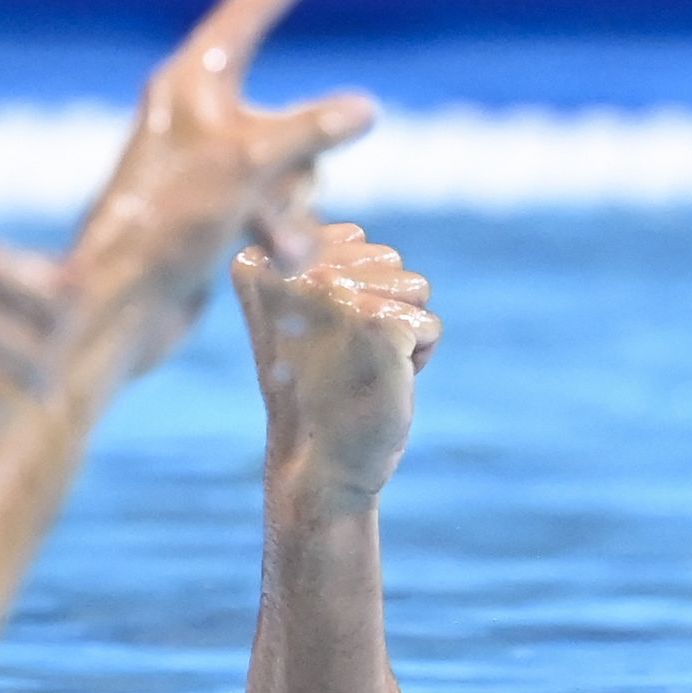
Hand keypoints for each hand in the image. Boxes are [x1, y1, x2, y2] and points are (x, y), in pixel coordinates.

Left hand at [85, 0, 378, 333]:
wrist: (125, 303)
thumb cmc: (172, 220)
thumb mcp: (251, 163)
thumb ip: (312, 129)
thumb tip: (367, 109)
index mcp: (190, 83)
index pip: (246, 11)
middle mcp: (194, 117)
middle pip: (288, 116)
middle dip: (299, 161)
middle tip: (267, 198)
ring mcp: (207, 168)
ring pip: (292, 167)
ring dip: (293, 207)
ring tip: (270, 241)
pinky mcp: (215, 213)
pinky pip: (277, 206)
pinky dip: (282, 230)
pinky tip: (273, 261)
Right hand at [234, 222, 438, 508]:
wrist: (317, 467)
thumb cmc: (311, 390)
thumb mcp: (297, 312)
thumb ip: (312, 260)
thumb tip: (338, 225)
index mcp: (262, 259)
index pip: (351, 238)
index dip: (353, 292)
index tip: (318, 335)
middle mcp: (294, 268)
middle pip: (388, 258)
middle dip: (382, 307)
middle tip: (342, 358)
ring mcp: (335, 295)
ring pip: (414, 286)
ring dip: (401, 330)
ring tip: (358, 367)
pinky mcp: (377, 324)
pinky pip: (430, 323)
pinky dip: (418, 358)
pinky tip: (376, 384)